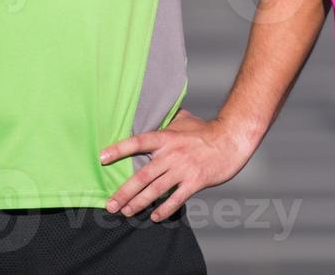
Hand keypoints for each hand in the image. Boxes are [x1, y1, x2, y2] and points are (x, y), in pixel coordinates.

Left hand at [99, 110, 255, 221]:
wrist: (232, 139)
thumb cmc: (207, 130)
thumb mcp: (184, 121)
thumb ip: (167, 122)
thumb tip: (154, 116)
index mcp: (167, 137)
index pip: (138, 142)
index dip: (119, 149)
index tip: (102, 158)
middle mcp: (172, 154)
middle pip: (142, 175)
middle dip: (124, 192)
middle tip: (110, 205)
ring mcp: (183, 168)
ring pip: (155, 189)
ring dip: (139, 203)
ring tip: (127, 212)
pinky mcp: (195, 181)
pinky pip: (176, 198)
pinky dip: (164, 209)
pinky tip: (155, 216)